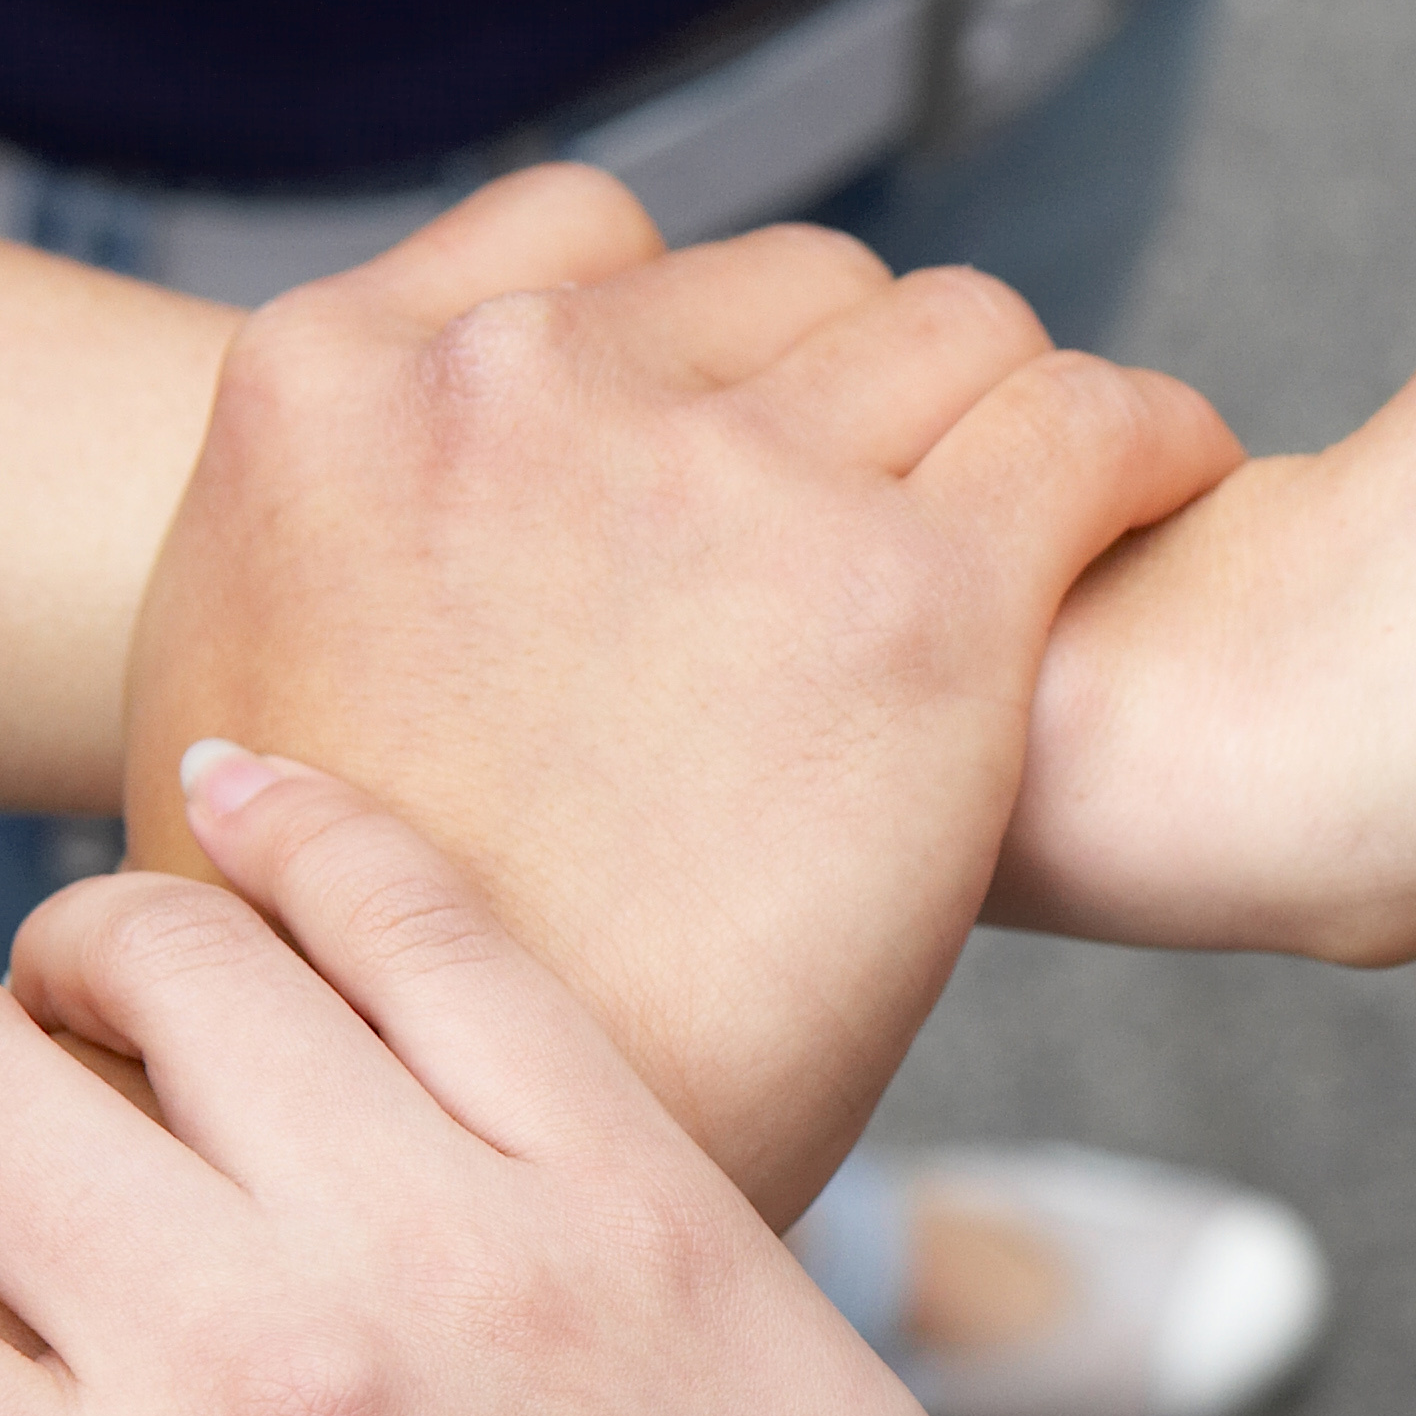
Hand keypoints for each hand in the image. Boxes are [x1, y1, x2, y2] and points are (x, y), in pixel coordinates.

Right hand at [121, 168, 1240, 1216]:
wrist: (464, 1173)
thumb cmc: (356, 1015)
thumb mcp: (245, 718)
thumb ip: (336, 566)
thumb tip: (411, 547)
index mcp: (331, 386)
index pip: (591, 242)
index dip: (706, 345)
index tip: (774, 439)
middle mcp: (520, 383)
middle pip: (788, 290)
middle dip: (861, 391)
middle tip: (929, 512)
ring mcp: (721, 476)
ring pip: (952, 331)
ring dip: (1005, 414)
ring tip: (1064, 508)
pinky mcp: (915, 596)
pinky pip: (1087, 425)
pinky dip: (1149, 445)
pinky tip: (1170, 492)